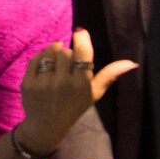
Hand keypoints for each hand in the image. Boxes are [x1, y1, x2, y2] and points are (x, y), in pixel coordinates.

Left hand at [18, 29, 135, 153]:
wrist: (46, 126)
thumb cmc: (75, 106)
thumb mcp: (94, 93)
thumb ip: (110, 75)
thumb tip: (131, 62)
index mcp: (81, 85)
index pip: (82, 53)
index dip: (81, 39)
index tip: (80, 32)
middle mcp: (62, 84)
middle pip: (65, 52)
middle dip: (68, 54)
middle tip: (68, 65)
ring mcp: (44, 84)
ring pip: (50, 53)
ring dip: (54, 53)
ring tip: (57, 62)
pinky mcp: (28, 84)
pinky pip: (35, 59)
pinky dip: (41, 58)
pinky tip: (46, 64)